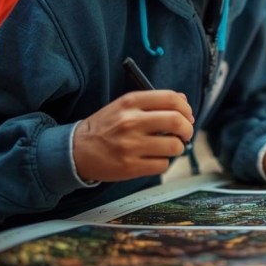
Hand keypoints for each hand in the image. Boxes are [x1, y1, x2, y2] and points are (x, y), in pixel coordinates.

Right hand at [73, 90, 193, 181]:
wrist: (77, 150)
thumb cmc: (106, 127)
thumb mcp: (124, 106)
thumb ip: (153, 101)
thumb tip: (183, 101)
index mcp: (130, 102)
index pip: (171, 99)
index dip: (186, 108)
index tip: (187, 116)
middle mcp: (131, 122)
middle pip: (177, 121)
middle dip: (188, 129)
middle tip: (185, 134)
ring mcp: (130, 145)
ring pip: (174, 146)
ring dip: (178, 148)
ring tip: (169, 147)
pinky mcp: (130, 167)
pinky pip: (163, 165)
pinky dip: (163, 163)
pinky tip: (153, 159)